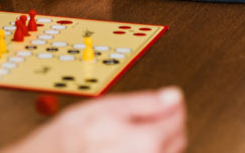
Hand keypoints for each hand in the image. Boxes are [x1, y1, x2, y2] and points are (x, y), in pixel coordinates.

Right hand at [0, 87, 185, 152]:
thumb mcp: (102, 108)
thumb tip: (173, 96)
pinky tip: (121, 151)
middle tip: (138, 120)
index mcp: (147, 141)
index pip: (178, 117)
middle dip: (163, 126)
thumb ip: (144, 102)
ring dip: (154, 144)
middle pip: (177, 140)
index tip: (160, 102)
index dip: (169, 105)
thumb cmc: (66, 142)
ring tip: (124, 139)